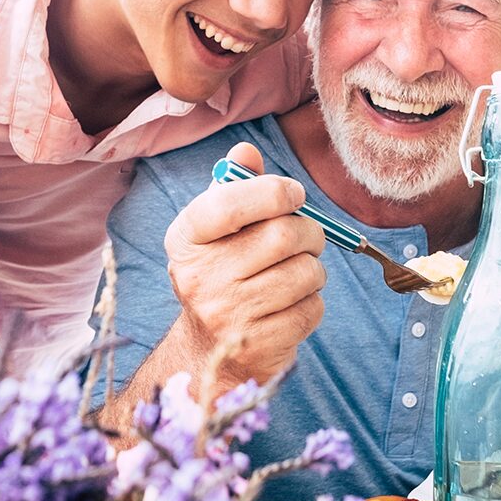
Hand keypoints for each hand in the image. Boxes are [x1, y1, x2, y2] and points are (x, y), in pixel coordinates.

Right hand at [163, 141, 325, 384]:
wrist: (210, 350)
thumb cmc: (223, 273)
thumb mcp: (217, 229)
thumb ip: (234, 187)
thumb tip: (246, 150)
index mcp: (186, 239)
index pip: (228, 202)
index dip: (273, 191)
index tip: (294, 195)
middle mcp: (199, 276)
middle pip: (282, 235)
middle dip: (310, 232)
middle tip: (309, 237)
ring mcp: (226, 314)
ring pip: (305, 273)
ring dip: (314, 268)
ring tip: (299, 272)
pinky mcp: (257, 344)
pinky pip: (312, 309)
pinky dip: (313, 301)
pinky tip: (294, 303)